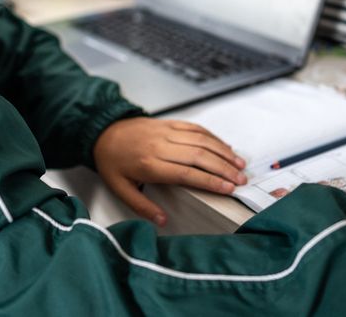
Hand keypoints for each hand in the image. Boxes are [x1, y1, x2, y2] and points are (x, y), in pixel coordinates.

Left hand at [93, 117, 246, 225]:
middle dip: (224, 168)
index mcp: (149, 165)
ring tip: (240, 165)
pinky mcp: (171, 123)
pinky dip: (214, 138)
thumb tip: (162, 221)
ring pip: (202, 140)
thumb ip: (142, 206)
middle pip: (200, 156)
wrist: (104, 131)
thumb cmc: (113, 161)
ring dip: (224, 152)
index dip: (210, 181)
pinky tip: (226, 147)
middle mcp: (161, 146)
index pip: (186, 173)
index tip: (228, 188)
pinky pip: (197, 128)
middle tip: (241, 179)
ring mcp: (168, 132)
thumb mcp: (120, 189)